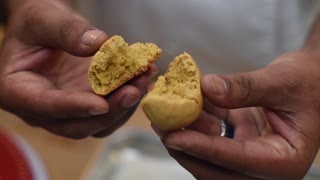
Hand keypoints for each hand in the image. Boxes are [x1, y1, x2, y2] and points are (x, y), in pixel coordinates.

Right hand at [0, 0, 156, 138]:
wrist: (46, 29)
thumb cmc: (36, 23)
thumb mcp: (43, 18)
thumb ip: (66, 31)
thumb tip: (98, 44)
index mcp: (18, 91)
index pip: (44, 106)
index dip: (74, 108)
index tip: (101, 105)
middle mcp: (42, 109)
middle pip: (76, 125)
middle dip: (109, 111)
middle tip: (135, 89)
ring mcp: (67, 110)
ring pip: (98, 124)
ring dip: (124, 106)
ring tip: (144, 79)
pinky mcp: (87, 105)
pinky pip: (109, 112)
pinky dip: (127, 99)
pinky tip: (142, 79)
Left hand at [152, 50, 319, 178]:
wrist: (313, 79)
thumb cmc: (309, 81)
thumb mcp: (282, 81)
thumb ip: (244, 87)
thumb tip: (205, 87)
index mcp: (284, 161)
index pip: (239, 160)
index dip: (204, 149)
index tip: (174, 137)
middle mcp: (266, 166)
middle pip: (217, 169)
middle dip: (187, 149)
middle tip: (162, 128)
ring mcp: (250, 155)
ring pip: (210, 156)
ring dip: (188, 134)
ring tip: (165, 114)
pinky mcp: (240, 141)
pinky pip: (213, 136)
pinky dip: (199, 121)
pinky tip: (185, 103)